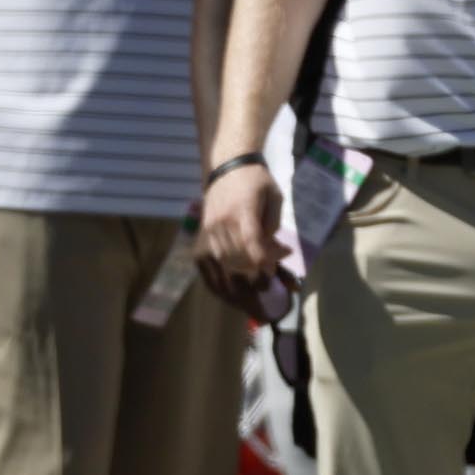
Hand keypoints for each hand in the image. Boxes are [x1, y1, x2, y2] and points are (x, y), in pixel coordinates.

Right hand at [196, 163, 291, 321]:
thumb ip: (274, 224)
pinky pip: (206, 269)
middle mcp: (221, 225)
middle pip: (236, 263)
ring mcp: (207, 234)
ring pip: (220, 269)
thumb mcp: (274, 197)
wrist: (226, 168)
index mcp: (242, 212)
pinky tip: (228, 296)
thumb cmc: (256, 182)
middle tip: (266, 301)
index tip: (271, 278)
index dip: (262, 266)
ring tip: (248, 306)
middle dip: (252, 285)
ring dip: (235, 291)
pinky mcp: (199, 240)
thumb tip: (275, 253)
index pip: (251, 246)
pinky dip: (216, 285)